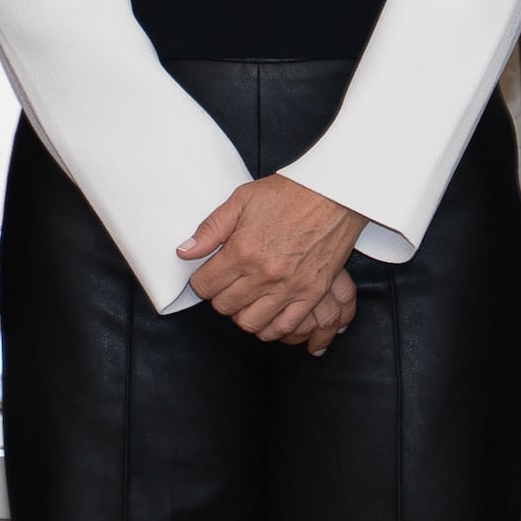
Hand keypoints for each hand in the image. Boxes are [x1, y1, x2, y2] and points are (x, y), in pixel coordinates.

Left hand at [178, 174, 367, 347]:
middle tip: (227, 284)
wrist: (335, 193)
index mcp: (243, 250)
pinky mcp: (312, 293)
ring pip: (251, 323)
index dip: (201, 281)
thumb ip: (211, 228)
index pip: (205, 286)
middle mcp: (264, 274)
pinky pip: (285, 326)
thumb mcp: (242, 199)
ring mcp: (289, 287)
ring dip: (242, 314)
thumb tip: (185, 252)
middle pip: (224, 307)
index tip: (208, 275)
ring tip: (246, 299)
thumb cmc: (290, 193)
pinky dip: (271, 327)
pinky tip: (267, 313)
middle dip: (220, 296)